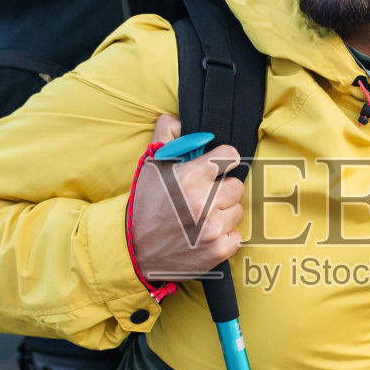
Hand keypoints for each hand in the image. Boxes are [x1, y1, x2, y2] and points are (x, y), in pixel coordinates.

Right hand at [129, 114, 244, 279]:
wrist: (132, 249)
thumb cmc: (144, 204)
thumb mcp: (150, 166)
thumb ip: (166, 136)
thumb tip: (177, 119)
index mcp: (189, 177)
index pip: (231, 156)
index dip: (223, 160)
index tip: (217, 166)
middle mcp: (203, 202)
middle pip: (237, 186)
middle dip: (222, 189)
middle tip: (205, 196)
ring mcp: (212, 229)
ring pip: (237, 211)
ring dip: (223, 213)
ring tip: (202, 218)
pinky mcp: (217, 251)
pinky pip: (237, 237)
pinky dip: (224, 237)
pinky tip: (205, 236)